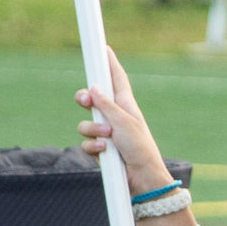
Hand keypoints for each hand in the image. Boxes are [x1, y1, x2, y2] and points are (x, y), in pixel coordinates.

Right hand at [76, 46, 169, 190]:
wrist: (142, 177)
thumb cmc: (139, 146)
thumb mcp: (123, 121)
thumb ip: (106, 104)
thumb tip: (93, 87)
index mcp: (125, 104)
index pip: (116, 78)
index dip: (109, 63)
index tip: (103, 48)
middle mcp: (114, 115)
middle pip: (91, 98)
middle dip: (84, 98)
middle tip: (84, 99)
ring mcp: (106, 132)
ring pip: (85, 122)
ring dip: (92, 129)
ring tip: (107, 137)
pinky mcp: (100, 149)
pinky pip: (86, 142)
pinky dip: (92, 146)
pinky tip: (103, 151)